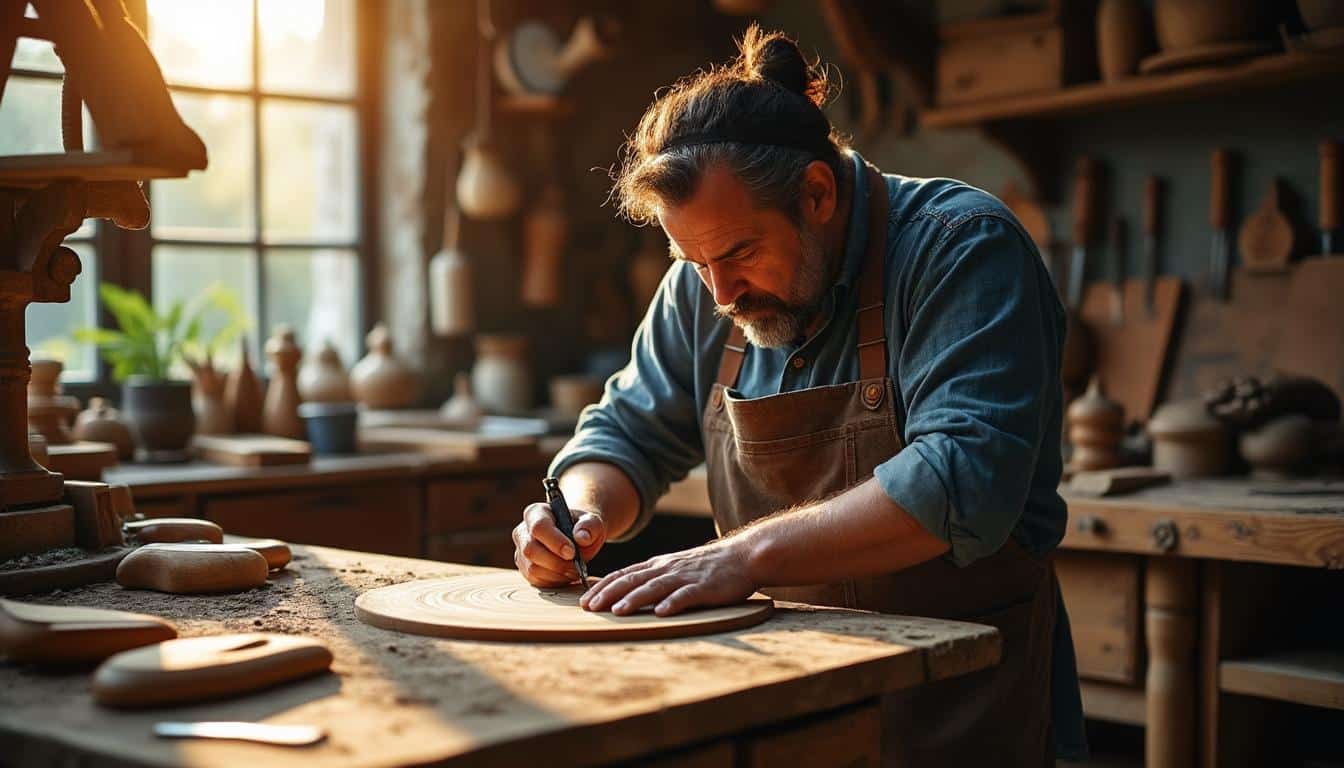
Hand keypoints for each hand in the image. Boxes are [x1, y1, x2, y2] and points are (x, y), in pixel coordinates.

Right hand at [512, 502, 605, 586]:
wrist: (576, 538)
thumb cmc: (582, 528)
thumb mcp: (592, 522)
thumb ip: (590, 526)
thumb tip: (582, 538)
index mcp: (536, 513)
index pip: (539, 527)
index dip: (555, 541)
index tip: (572, 552)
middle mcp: (523, 531)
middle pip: (531, 550)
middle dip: (556, 562)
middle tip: (576, 566)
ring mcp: (521, 551)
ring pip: (532, 568)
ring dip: (557, 573)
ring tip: (574, 570)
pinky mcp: (524, 568)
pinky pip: (535, 580)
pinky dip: (554, 581)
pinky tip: (565, 574)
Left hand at [580, 538, 756, 616]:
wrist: (742, 556)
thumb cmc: (706, 567)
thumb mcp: (675, 568)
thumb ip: (654, 578)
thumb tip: (627, 592)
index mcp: (658, 565)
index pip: (623, 574)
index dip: (602, 586)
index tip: (584, 600)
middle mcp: (667, 568)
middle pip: (632, 580)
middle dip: (609, 593)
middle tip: (589, 608)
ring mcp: (685, 577)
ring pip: (654, 587)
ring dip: (634, 599)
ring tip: (617, 612)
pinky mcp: (704, 587)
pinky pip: (686, 595)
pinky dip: (672, 603)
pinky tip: (661, 613)